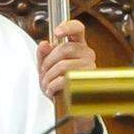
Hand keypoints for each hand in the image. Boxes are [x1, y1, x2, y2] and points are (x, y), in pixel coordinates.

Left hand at [37, 18, 96, 133]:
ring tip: (47, 84)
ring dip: (49, 77)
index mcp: (78, 46)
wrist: (68, 105)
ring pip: (63, 65)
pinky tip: (51, 90)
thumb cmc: (60, 84)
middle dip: (48, 62)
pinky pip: (65, 80)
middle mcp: (87, 54)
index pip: (78, 29)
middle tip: (44, 73)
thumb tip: (44, 43)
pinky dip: (53, 86)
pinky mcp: (88, 83)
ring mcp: (90, 68)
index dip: (67, 27)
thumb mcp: (46, 66)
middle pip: (64, 49)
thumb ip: (43, 53)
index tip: (56, 33)